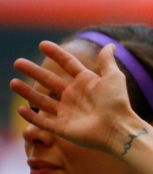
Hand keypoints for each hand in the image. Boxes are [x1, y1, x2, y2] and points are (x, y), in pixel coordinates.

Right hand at [10, 41, 137, 155]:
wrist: (118, 128)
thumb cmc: (117, 102)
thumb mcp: (113, 77)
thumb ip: (107, 61)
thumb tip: (111, 45)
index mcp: (87, 82)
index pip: (68, 64)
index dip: (57, 54)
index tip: (43, 45)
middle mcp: (75, 96)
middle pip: (50, 81)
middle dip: (33, 72)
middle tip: (18, 62)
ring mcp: (68, 113)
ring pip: (42, 101)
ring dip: (27, 92)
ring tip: (12, 83)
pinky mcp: (62, 128)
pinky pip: (43, 122)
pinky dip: (31, 117)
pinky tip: (20, 109)